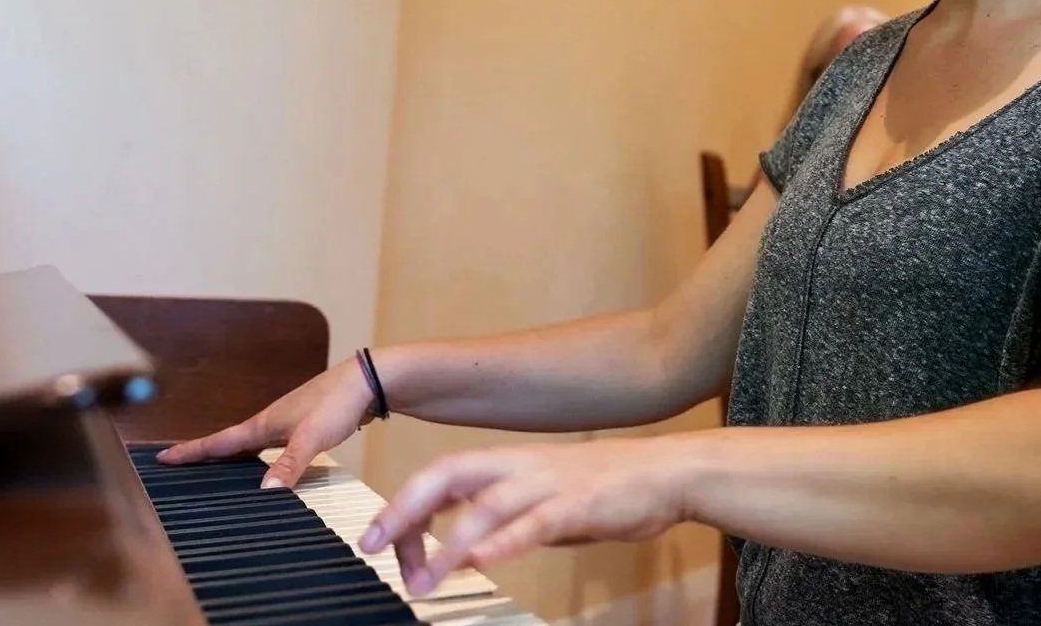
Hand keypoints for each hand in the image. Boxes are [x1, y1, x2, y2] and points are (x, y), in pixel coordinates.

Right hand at [156, 358, 373, 487]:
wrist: (369, 380)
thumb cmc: (337, 403)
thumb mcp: (311, 437)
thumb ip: (289, 464)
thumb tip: (265, 492)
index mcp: (263, 424)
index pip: (218, 442)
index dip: (191, 451)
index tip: (161, 457)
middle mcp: (270, 421)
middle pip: (230, 442)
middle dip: (204, 455)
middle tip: (180, 466)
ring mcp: (288, 421)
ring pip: (252, 442)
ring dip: (233, 455)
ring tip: (216, 470)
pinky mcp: (306, 424)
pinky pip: (273, 443)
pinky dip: (260, 455)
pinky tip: (267, 464)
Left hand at [359, 438, 691, 594]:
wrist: (670, 473)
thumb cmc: (610, 487)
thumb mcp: (545, 497)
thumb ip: (506, 515)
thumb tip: (468, 544)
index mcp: (510, 462)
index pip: (440, 475)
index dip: (405, 506)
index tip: (381, 542)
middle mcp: (522, 466)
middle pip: (447, 475)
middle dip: (404, 509)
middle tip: (370, 545)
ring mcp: (549, 483)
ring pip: (485, 506)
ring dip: (448, 544)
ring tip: (422, 579)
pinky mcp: (578, 504)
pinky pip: (534, 523)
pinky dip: (505, 542)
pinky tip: (481, 562)